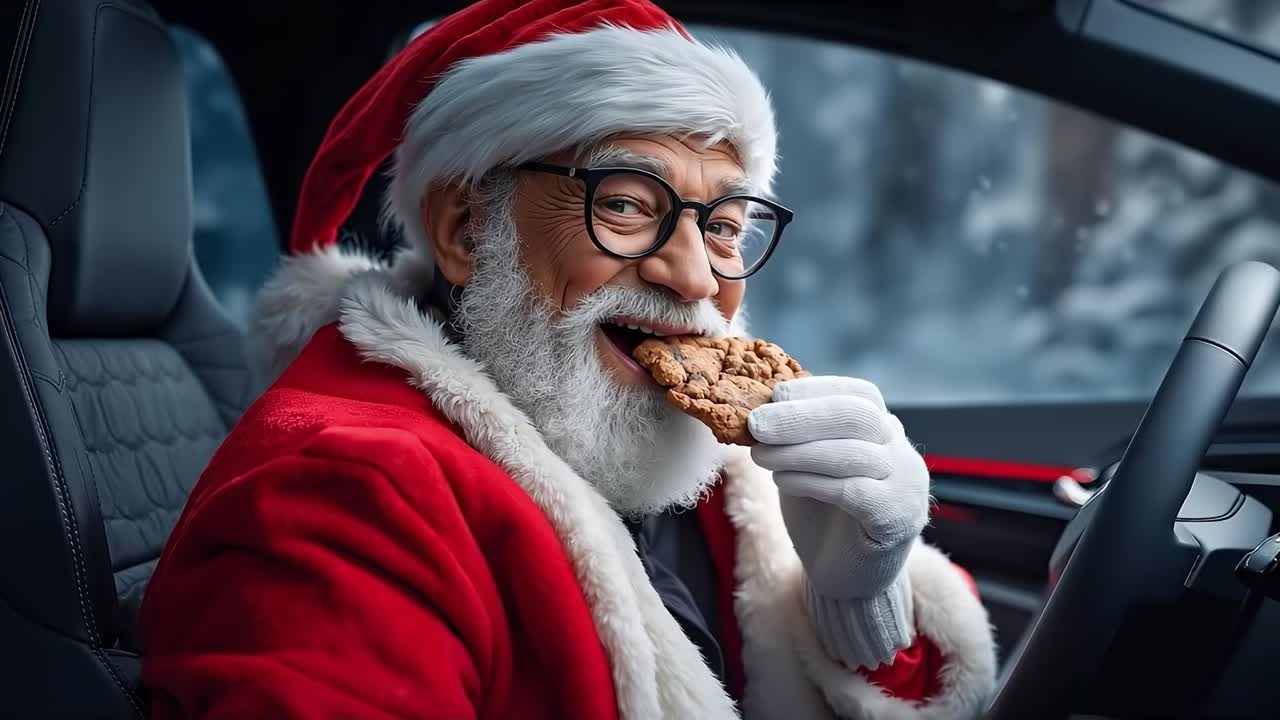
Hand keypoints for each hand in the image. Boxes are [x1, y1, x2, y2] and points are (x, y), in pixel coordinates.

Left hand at [747, 376, 929, 599]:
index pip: (859, 394)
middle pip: (858, 416)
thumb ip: (794, 437)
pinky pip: (854, 491)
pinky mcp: (897, 520)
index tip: (773, 394)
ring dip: (797, 450)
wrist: (844, 580)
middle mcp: (902, 453)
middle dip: (801, 416)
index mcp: (884, 432)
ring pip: (854, 453)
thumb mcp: (804, 465)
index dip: (816, 390)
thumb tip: (757, 407)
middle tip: (756, 424)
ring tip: (758, 454)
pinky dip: (812, 481)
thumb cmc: (821, 516)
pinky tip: (782, 480)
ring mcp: (906, 486)